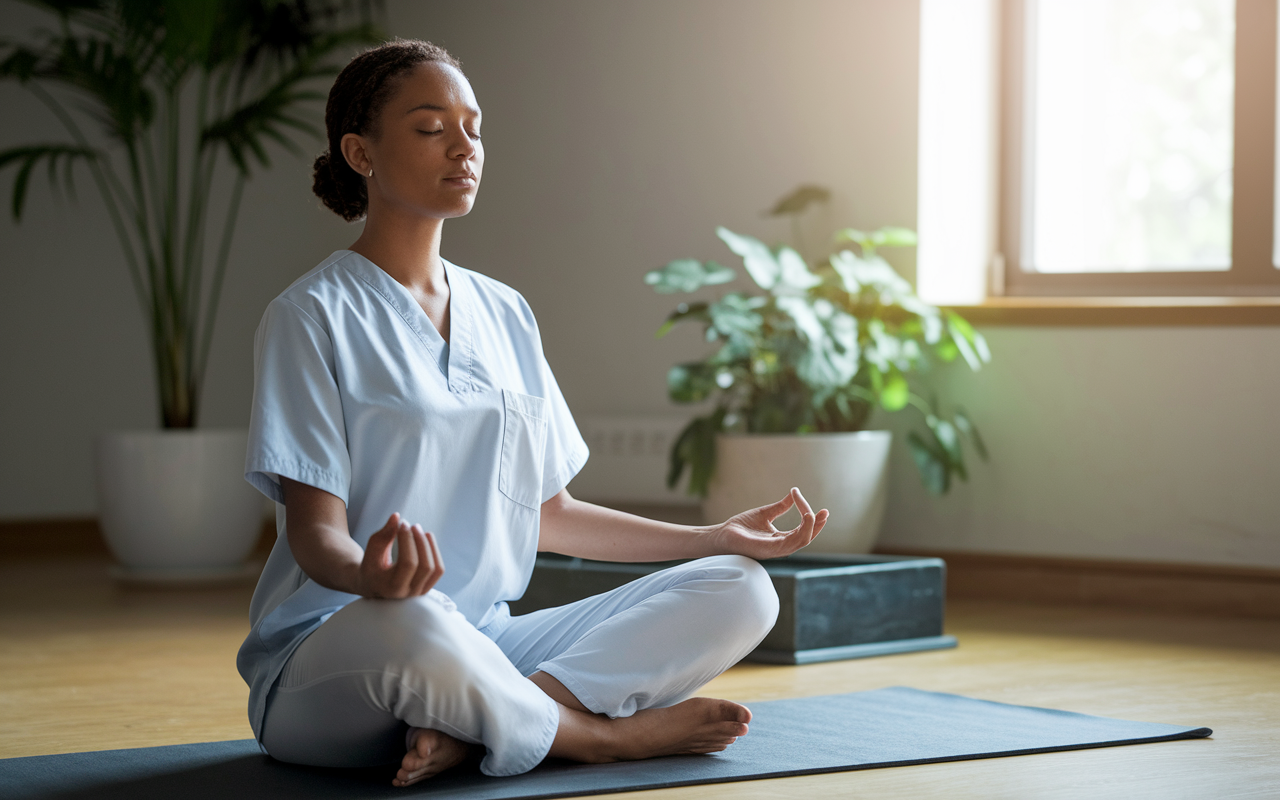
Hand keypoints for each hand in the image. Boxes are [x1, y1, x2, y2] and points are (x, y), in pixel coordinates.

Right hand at [357, 512, 444, 598]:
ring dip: (431, 546)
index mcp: (391, 587)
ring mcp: (419, 593)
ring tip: (421, 531)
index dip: (408, 540)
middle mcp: (407, 593)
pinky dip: (435, 553)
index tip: (402, 524)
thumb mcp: (372, 550)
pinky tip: (427, 538)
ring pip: (435, 569)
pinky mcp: (426, 588)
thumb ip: (383, 534)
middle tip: (413, 525)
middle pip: (425, 566)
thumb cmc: (371, 565)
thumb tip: (397, 517)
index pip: (408, 563)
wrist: (372, 584)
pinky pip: (438, 570)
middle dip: (420, 542)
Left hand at [707, 487, 828, 559]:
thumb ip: (780, 507)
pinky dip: (800, 531)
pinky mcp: (767, 549)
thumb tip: (794, 494)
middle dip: (817, 525)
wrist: (721, 534)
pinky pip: (789, 543)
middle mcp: (781, 546)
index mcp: (781, 539)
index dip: (813, 521)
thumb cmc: (740, 527)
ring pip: (801, 541)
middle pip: (806, 537)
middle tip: (825, 512)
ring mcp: (775, 549)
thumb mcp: (765, 513)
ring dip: (810, 527)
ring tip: (812, 512)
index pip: (803, 531)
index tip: (819, 507)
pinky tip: (804, 518)